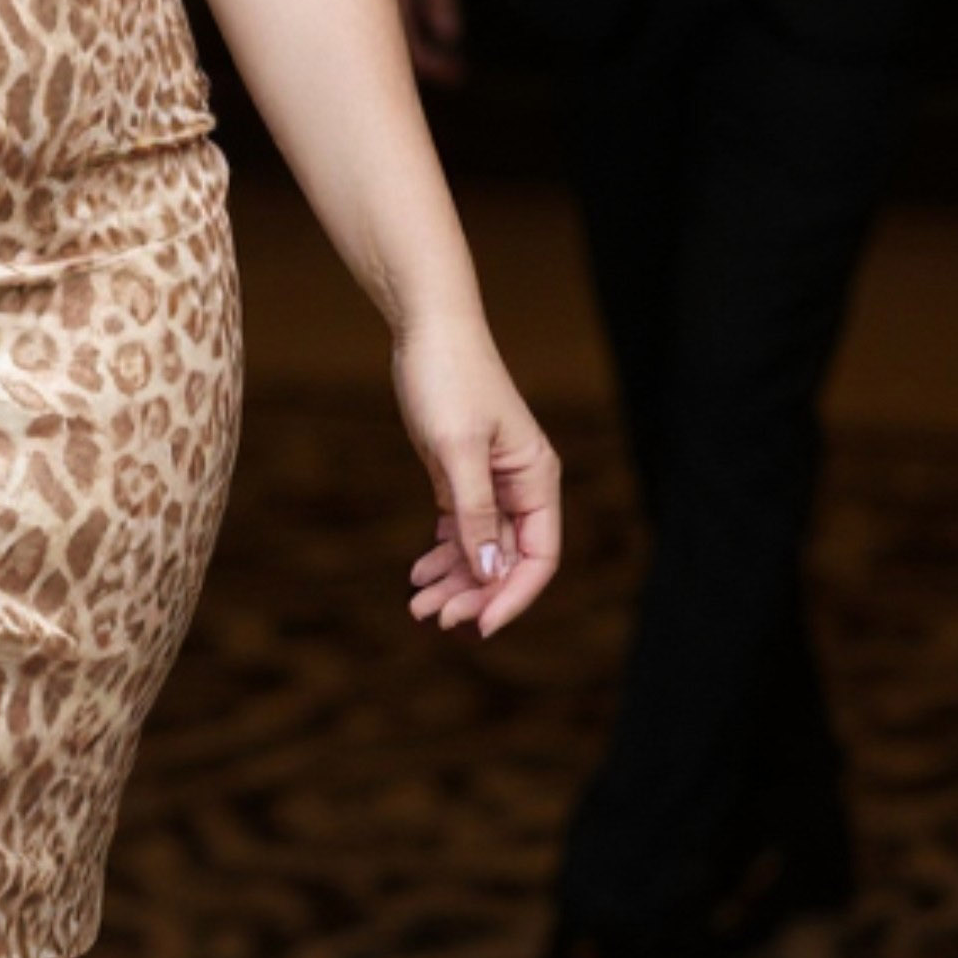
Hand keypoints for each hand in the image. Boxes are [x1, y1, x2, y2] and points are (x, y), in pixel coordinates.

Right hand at [383, 0, 466, 86]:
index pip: (407, 41)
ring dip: (422, 52)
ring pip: (393, 38)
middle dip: (428, 65)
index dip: (433, 63)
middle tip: (458, 74)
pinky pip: (393, 24)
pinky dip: (414, 35)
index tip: (458, 72)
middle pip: (396, 47)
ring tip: (453, 62)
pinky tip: (435, 38)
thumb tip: (448, 36)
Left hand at [393, 307, 559, 640]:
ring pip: (481, 550)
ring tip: (418, 604)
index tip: (480, 626)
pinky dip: (444, 555)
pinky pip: (461, 531)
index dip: (513, 596)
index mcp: (536, 479)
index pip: (539, 557)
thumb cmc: (448, 379)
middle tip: (433, 618)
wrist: (426, 331)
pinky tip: (420, 572)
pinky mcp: (461, 478)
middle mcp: (521, 487)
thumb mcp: (457, 449)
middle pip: (507, 560)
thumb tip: (491, 570)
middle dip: (475, 594)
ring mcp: (491, 484)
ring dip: (455, 581)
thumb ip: (474, 511)